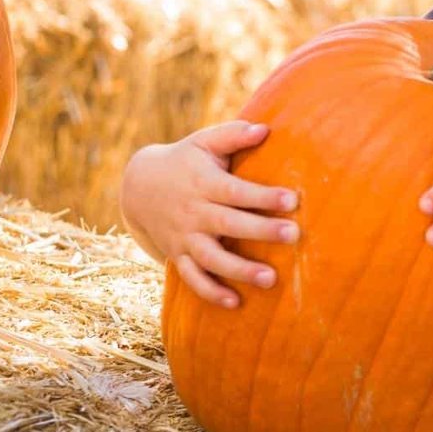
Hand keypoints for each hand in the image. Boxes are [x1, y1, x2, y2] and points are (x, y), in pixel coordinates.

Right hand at [120, 121, 298, 308]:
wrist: (138, 187)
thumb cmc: (185, 161)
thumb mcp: (203, 142)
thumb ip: (232, 134)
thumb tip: (265, 128)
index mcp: (204, 183)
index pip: (236, 191)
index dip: (263, 195)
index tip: (293, 199)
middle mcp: (194, 213)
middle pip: (229, 224)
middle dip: (261, 231)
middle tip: (293, 236)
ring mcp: (185, 237)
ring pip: (211, 258)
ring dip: (239, 270)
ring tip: (271, 279)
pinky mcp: (178, 255)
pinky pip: (192, 278)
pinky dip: (211, 292)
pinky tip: (235, 303)